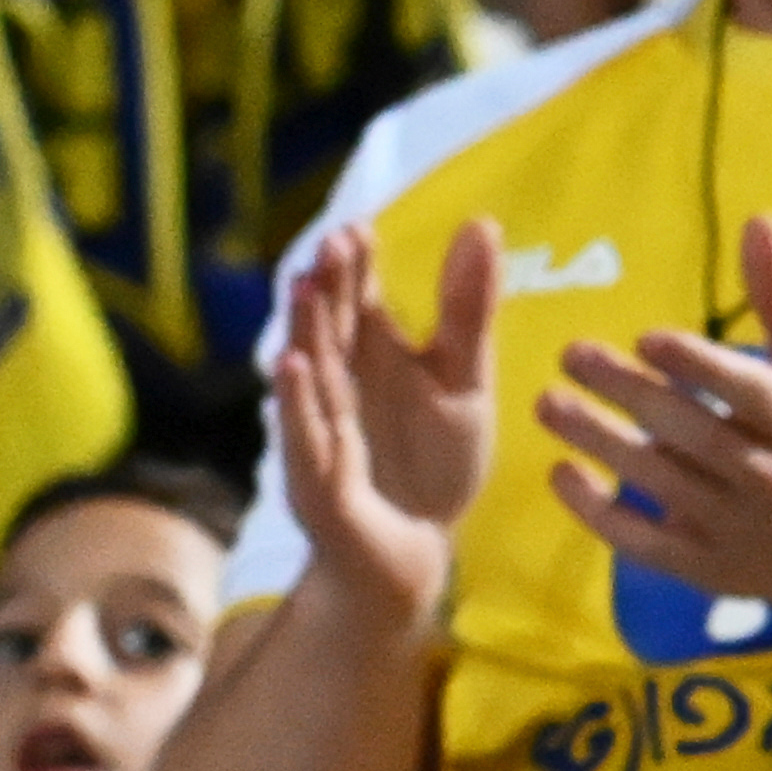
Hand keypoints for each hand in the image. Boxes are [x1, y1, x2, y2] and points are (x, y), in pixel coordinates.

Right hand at [270, 214, 495, 638]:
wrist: (416, 547)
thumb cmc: (434, 461)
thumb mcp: (465, 378)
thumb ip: (468, 308)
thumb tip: (482, 222)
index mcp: (371, 353)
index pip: (357, 296)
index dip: (356, 263)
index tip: (360, 225)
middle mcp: (337, 383)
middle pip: (330, 325)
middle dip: (330, 286)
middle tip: (334, 242)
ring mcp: (322, 428)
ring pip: (312, 372)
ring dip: (305, 331)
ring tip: (306, 287)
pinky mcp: (319, 478)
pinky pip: (306, 436)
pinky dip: (298, 404)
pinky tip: (289, 366)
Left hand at [537, 218, 771, 648]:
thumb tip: (757, 220)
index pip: (747, 393)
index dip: (697, 367)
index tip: (646, 339)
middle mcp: (769, 478)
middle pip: (693, 433)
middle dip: (629, 393)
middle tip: (571, 355)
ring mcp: (735, 528)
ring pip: (660, 482)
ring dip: (599, 442)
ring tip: (548, 404)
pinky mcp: (707, 567)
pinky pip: (645, 542)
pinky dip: (600, 513)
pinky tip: (561, 475)